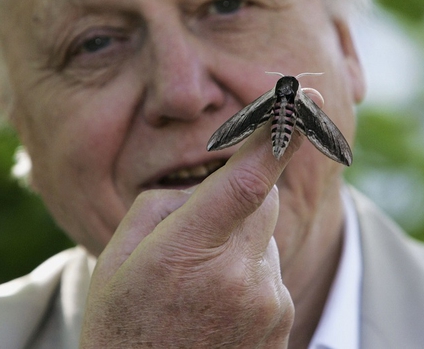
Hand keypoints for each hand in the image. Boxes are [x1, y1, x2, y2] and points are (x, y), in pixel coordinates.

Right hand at [79, 122, 304, 347]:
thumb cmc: (123, 325)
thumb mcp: (119, 256)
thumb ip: (167, 205)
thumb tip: (209, 186)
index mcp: (188, 251)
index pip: (246, 180)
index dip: (278, 134)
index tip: (303, 99)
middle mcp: (238, 276)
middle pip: (262, 199)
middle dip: (237, 198)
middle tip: (196, 233)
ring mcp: (267, 303)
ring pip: (263, 236)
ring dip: (238, 243)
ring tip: (198, 288)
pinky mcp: (282, 320)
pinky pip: (269, 271)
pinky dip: (247, 275)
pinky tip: (214, 307)